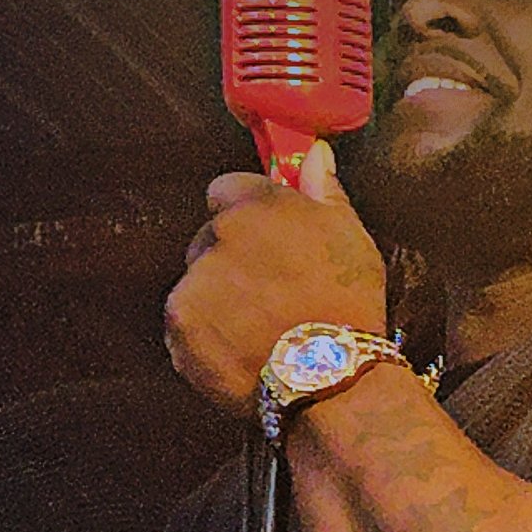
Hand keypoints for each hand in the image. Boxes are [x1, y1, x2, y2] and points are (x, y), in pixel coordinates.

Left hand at [165, 139, 387, 412]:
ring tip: (259, 330)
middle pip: (208, 240)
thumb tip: (315, 152)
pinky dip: (206, 339)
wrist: (330, 379)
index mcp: (254, 207)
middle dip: (229, 261)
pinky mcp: (179, 329)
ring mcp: (192, 286)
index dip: (245, 215)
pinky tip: (242, 351)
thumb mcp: (351, 238)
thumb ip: (323, 190)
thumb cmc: (348, 307)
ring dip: (218, 301)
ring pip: (197, 285)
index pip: (225, 190)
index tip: (265, 240)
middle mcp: (215, 238)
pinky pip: (186, 327)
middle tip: (269, 294)